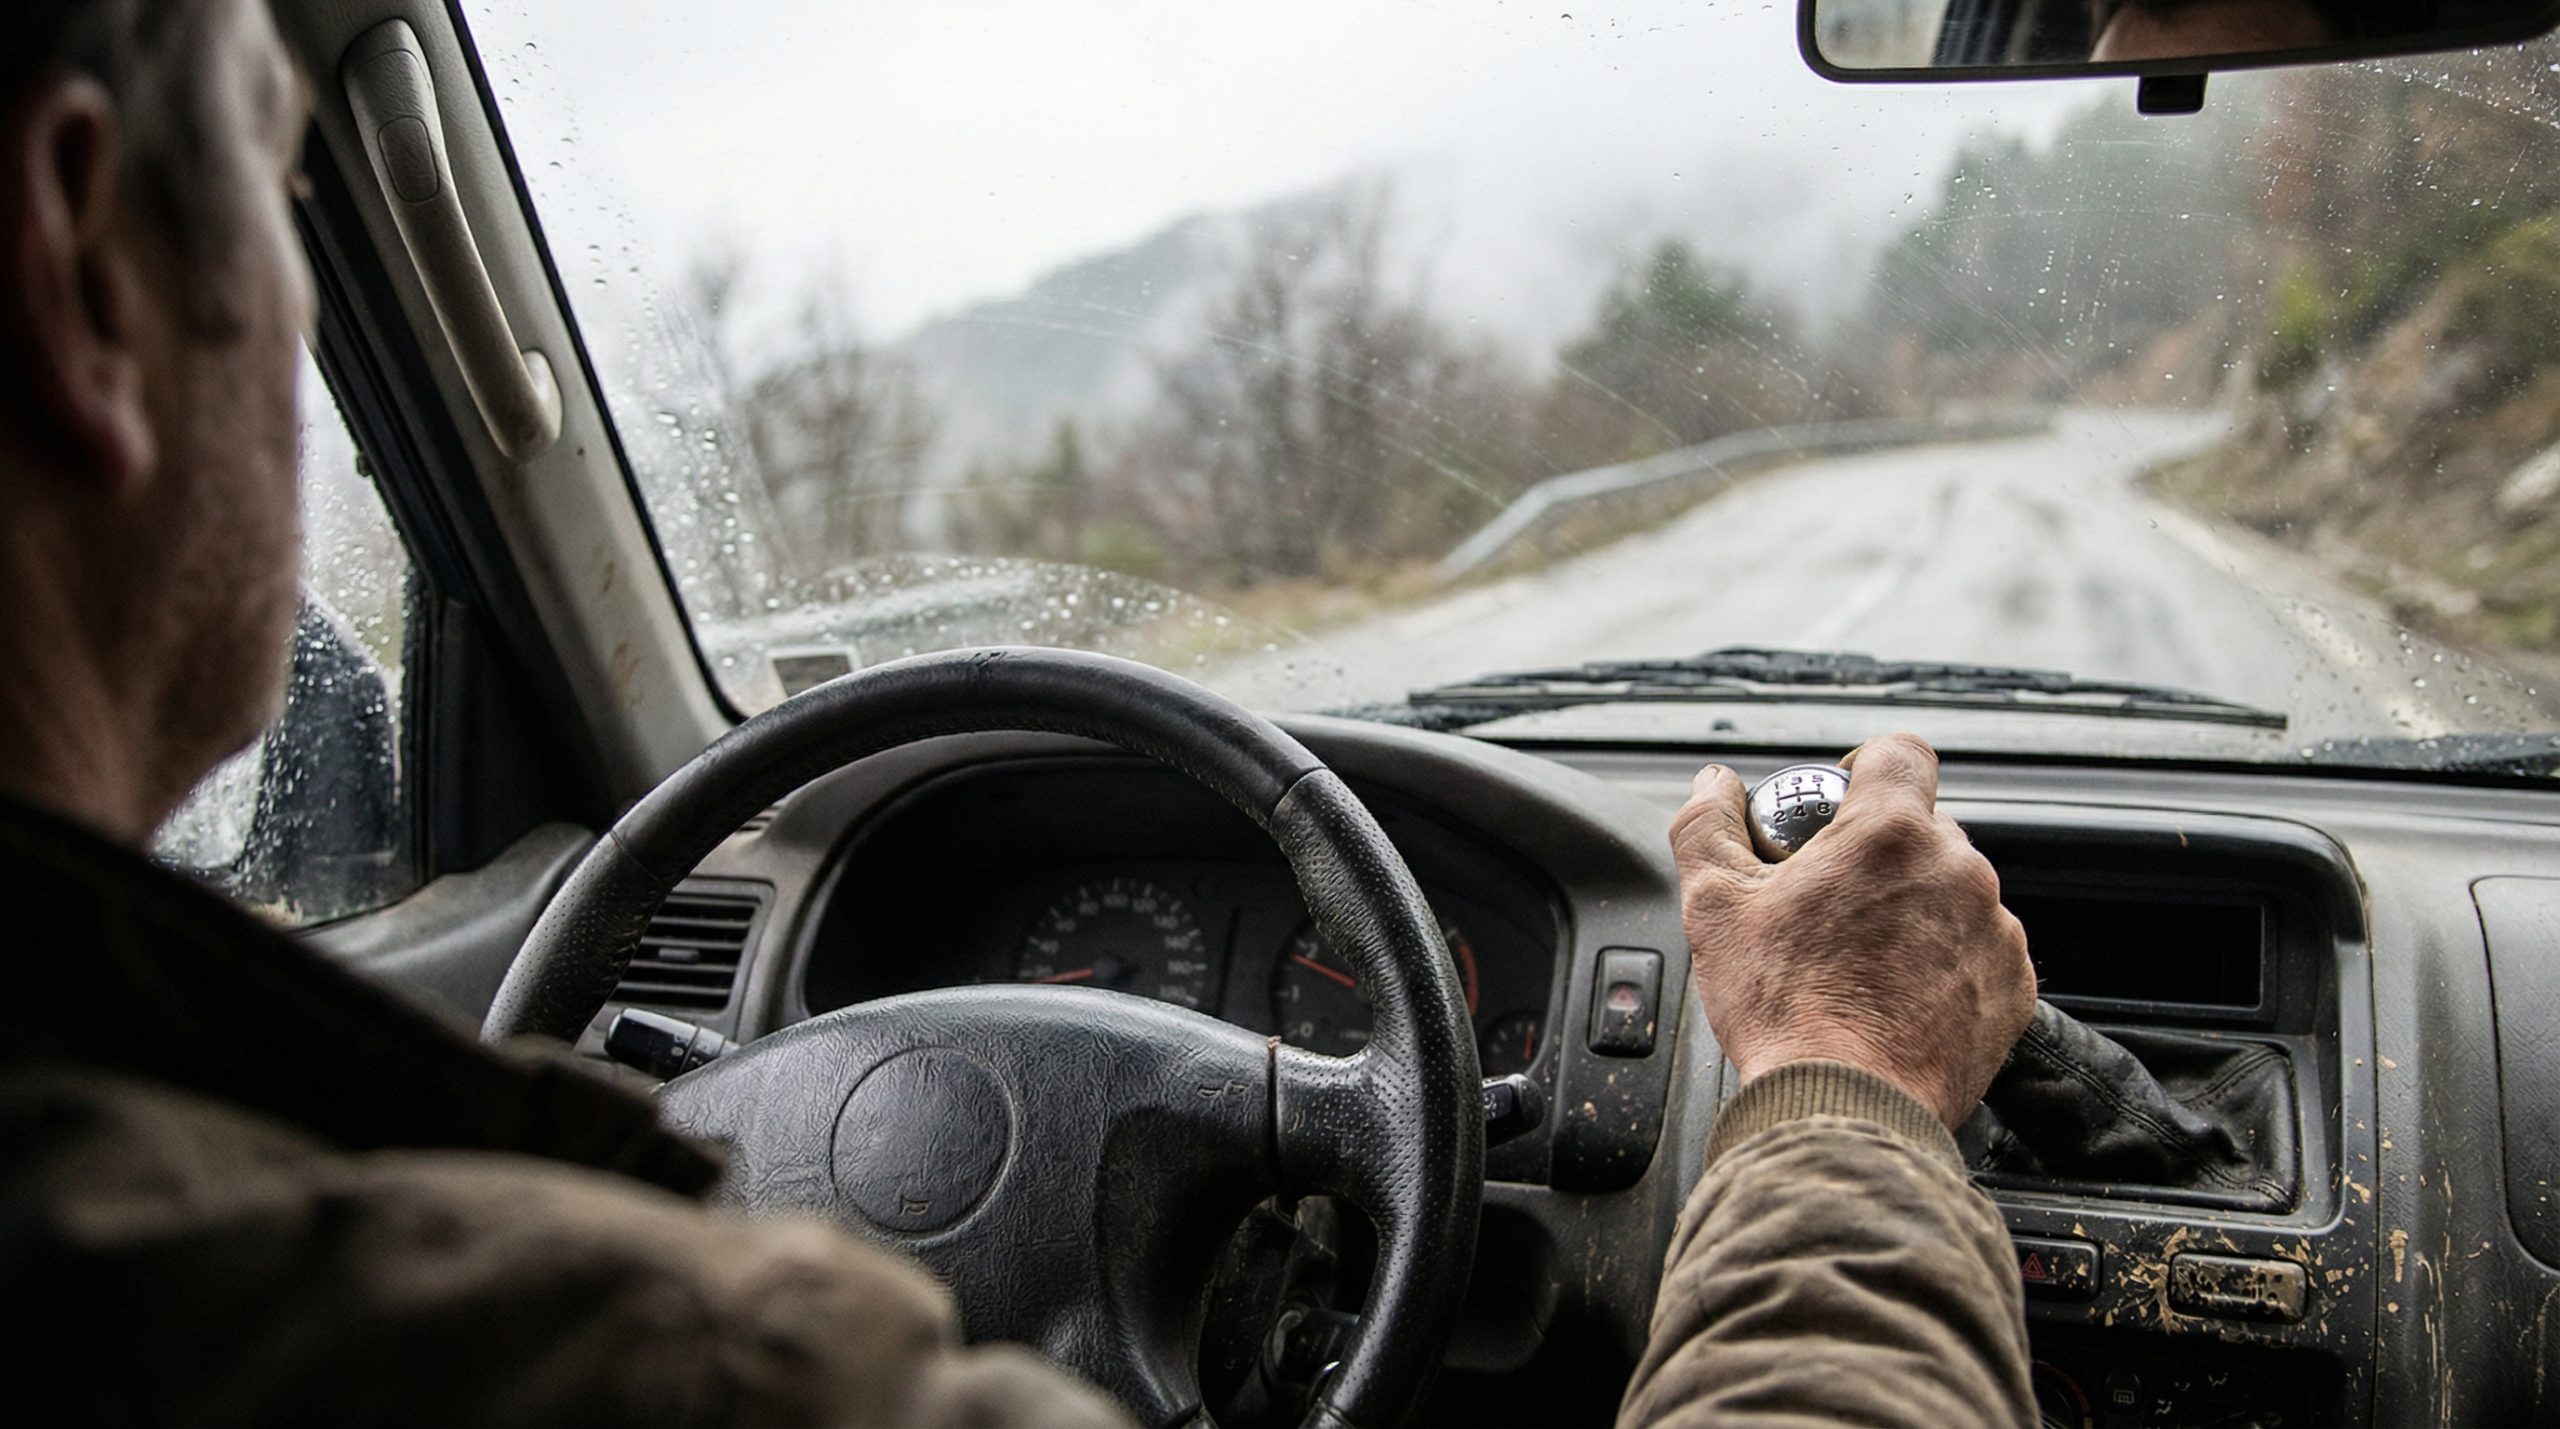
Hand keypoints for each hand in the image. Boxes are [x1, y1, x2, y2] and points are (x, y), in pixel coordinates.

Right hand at [1669, 734, 2035, 1129]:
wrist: (1844, 1106)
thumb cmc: (1783, 1008)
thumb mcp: (1715, 905)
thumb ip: (1708, 825)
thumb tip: (1713, 785)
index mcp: (1890, 833)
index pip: (1901, 752)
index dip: (1868, 767)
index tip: (1842, 802)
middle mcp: (1958, 871)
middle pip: (1924, 829)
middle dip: (1880, 854)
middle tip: (1831, 904)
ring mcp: (1994, 931)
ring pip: (1954, 892)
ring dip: (1915, 910)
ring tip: (1863, 962)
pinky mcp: (2012, 988)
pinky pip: (1980, 951)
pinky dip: (1945, 963)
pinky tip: (1898, 996)